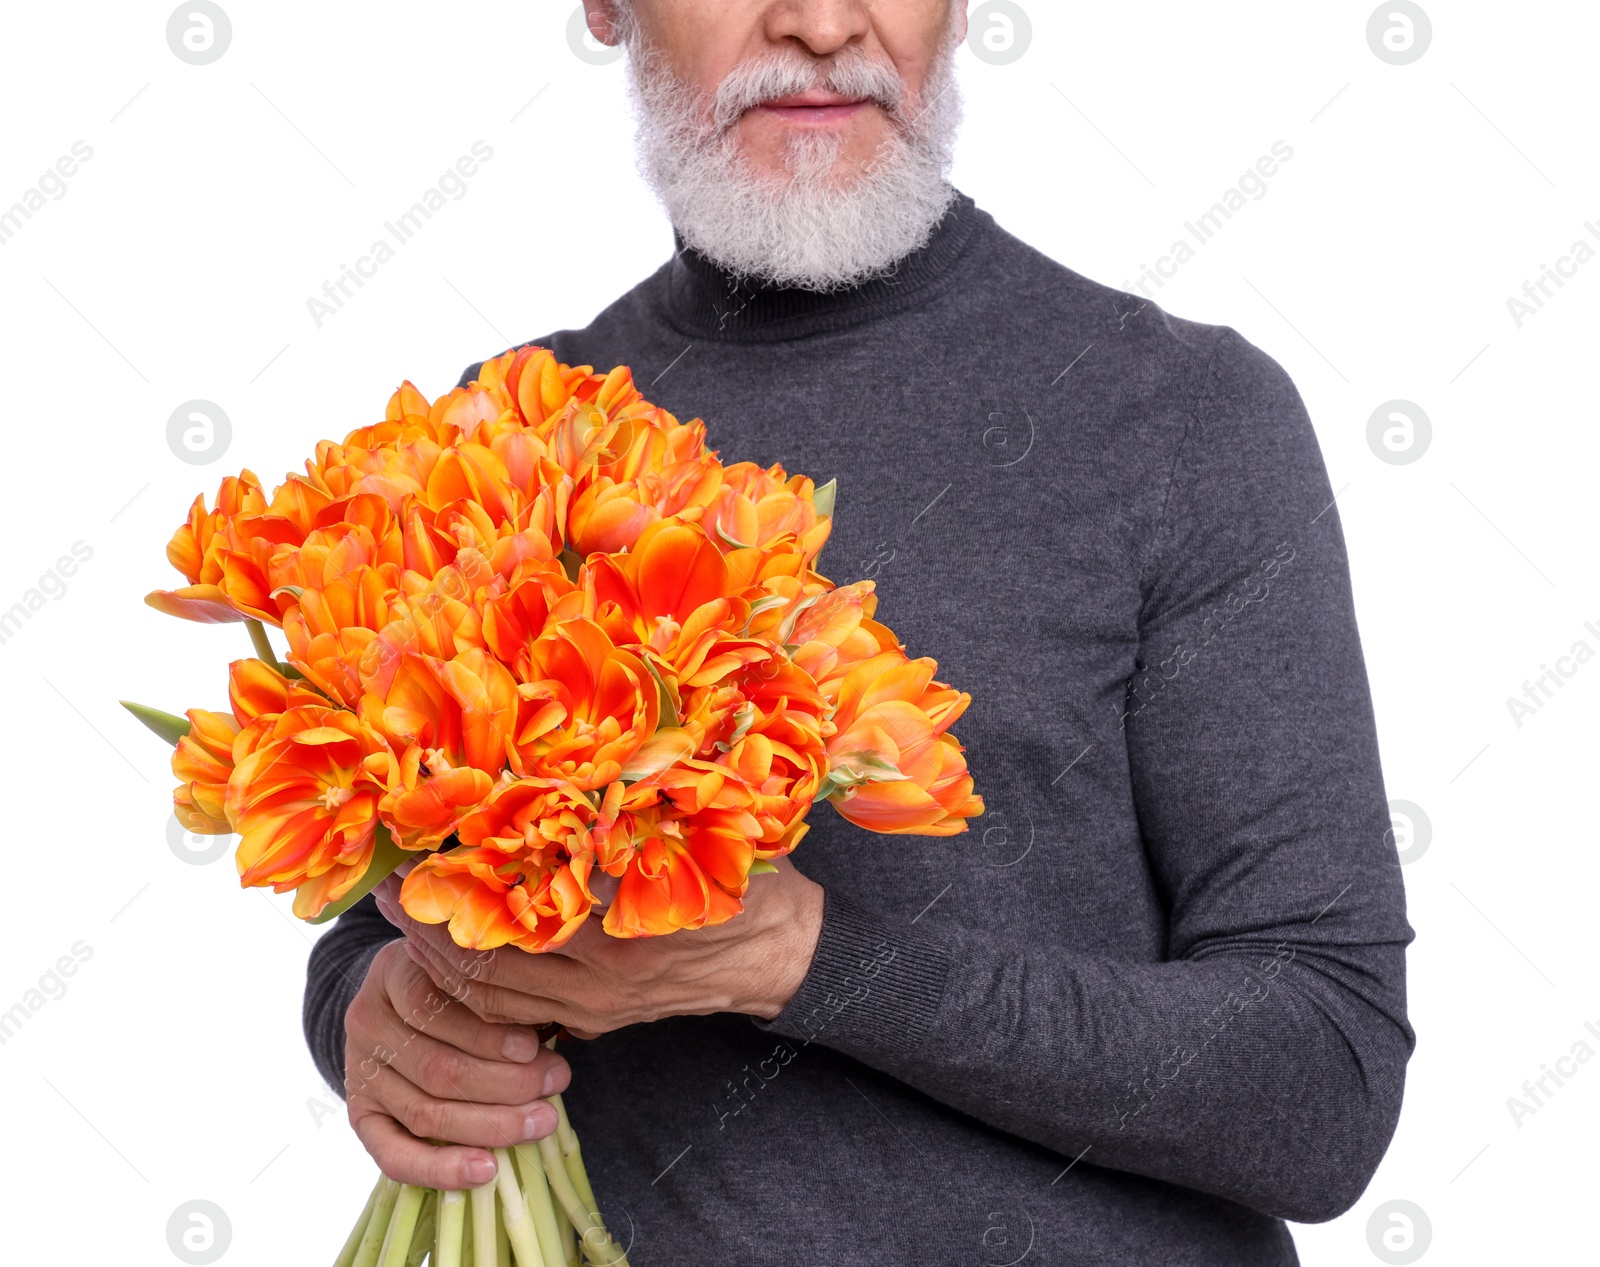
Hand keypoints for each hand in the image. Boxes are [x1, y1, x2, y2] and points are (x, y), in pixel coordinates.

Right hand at [342, 938, 571, 1187]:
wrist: (403, 1005)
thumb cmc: (457, 984)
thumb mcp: (471, 971)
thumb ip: (497, 994)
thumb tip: (548, 1030)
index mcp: (393, 974)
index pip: (432, 1007)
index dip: (485, 1033)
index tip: (534, 1046)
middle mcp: (367, 1023)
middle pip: (437, 1067)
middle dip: (506, 1082)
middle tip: (558, 1081)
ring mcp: (359, 1073)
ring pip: (426, 1112)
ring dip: (492, 1124)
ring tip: (543, 1121)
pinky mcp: (360, 1116)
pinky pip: (394, 1155)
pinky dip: (441, 1168)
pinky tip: (487, 1170)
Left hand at [372, 856, 824, 1036]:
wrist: (784, 957)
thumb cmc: (743, 886)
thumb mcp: (693, 841)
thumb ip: (628, 821)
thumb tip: (556, 782)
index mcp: (614, 936)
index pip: (509, 918)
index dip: (453, 890)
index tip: (411, 857)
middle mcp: (595, 983)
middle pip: (483, 968)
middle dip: (425, 933)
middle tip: (380, 893)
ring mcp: (593, 1009)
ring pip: (492, 999)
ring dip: (441, 964)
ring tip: (401, 923)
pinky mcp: (597, 1022)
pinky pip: (518, 1014)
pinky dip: (478, 988)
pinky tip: (455, 955)